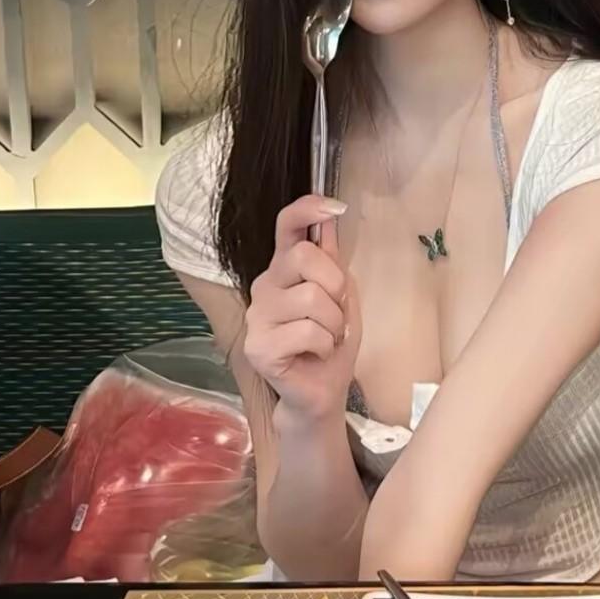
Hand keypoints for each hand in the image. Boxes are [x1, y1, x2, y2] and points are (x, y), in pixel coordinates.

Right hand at [243, 195, 361, 424]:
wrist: (321, 391)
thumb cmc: (330, 342)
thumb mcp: (342, 295)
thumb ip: (332, 260)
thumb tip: (330, 216)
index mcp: (285, 269)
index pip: (286, 225)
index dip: (307, 209)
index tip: (334, 207)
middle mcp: (265, 285)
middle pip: (304, 257)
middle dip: (335, 285)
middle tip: (336, 312)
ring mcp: (257, 316)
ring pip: (310, 297)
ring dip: (334, 323)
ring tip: (328, 338)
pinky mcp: (258, 346)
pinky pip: (308, 331)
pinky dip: (326, 345)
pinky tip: (317, 354)